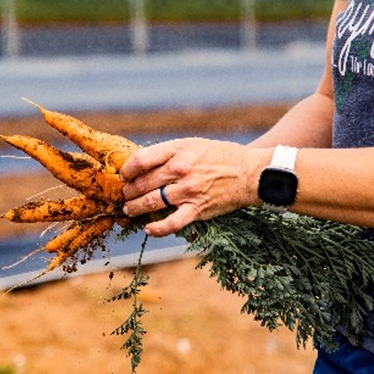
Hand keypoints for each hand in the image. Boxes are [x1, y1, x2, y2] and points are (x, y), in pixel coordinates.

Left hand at [120, 138, 264, 236]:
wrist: (250, 173)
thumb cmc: (219, 156)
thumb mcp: (191, 145)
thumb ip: (167, 153)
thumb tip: (140, 162)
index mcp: (177, 150)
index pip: (141, 160)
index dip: (127, 170)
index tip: (124, 175)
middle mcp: (180, 170)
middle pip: (142, 183)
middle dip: (128, 191)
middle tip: (123, 195)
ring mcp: (188, 191)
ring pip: (151, 202)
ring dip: (135, 208)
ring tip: (128, 210)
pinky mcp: (197, 209)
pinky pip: (172, 223)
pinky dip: (158, 229)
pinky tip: (148, 229)